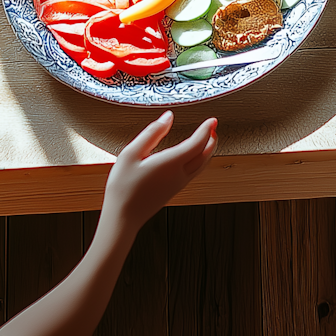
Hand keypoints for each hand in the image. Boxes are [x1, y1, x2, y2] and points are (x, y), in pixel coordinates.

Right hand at [101, 113, 216, 236]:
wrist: (122, 217)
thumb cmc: (123, 187)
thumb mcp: (131, 153)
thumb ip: (152, 133)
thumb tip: (168, 117)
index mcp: (171, 163)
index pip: (197, 143)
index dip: (206, 129)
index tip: (212, 120)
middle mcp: (179, 175)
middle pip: (205, 155)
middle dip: (211, 139)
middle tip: (212, 127)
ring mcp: (178, 185)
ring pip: (202, 166)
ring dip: (207, 151)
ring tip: (207, 139)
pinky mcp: (174, 191)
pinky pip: (195, 173)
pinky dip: (200, 160)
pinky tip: (193, 157)